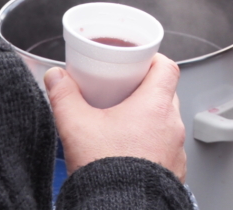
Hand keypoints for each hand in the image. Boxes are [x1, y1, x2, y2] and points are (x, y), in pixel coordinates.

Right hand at [45, 54, 186, 180]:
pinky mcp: (175, 171)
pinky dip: (153, 146)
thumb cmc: (106, 170)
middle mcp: (172, 125)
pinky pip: (167, 149)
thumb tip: (56, 77)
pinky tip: (133, 152)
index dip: (154, 60)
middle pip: (167, 94)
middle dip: (147, 90)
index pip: (168, 68)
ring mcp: (176, 150)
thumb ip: (64, 97)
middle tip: (125, 93)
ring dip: (151, 120)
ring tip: (126, 126)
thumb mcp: (77, 126)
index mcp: (155, 106)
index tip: (139, 61)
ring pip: (167, 123)